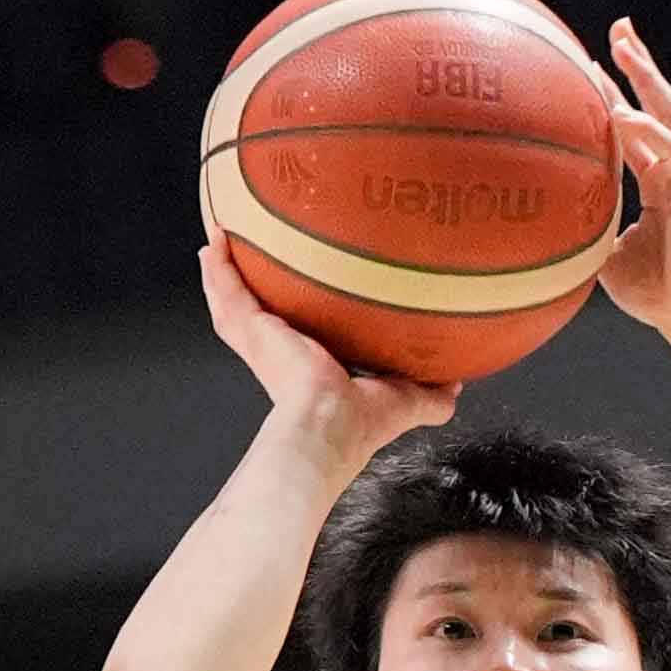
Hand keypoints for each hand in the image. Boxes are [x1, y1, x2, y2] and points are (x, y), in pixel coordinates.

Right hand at [196, 236, 455, 461]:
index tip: (303, 296)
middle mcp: (283, 356)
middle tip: (251, 260)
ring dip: (227, 274)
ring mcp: (263, 344)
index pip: (304, 337)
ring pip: (238, 304)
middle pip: (264, 316)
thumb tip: (457, 386)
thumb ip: (430, 395)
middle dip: (258, 291)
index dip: (302, 319)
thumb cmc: (360, 424)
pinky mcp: (252, 334)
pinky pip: (229, 295)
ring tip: (220, 242)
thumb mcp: (405, 401)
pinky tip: (213, 243)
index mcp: (313, 370)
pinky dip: (218, 272)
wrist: (329, 428)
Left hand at [598, 20, 670, 342]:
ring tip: (623, 44)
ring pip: (670, 113)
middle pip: (660, 103)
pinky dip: (646, 129)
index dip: (615, 92)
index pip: (637, 126)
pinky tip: (621, 111)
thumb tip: (543, 216)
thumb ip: (588, 225)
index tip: (590, 62)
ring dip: (646, 76)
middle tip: (619, 27)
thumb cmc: (656, 296)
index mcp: (661, 182)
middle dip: (640, 63)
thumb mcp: (608, 254)